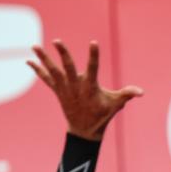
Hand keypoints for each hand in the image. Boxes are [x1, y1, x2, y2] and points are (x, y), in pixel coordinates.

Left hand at [28, 40, 142, 140]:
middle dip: (63, 54)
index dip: (93, 56)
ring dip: (43, 58)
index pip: (93, 68)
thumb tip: (142, 92)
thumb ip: (128, 94)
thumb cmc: (102, 114)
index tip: (94, 43)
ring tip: (34, 46)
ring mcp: (64, 89)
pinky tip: (29, 60)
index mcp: (90, 87)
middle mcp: (75, 86)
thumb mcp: (116, 104)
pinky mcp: (58, 91)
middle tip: (57, 41)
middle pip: (68, 67)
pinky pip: (46, 79)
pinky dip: (38, 70)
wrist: (84, 130)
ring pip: (53, 71)